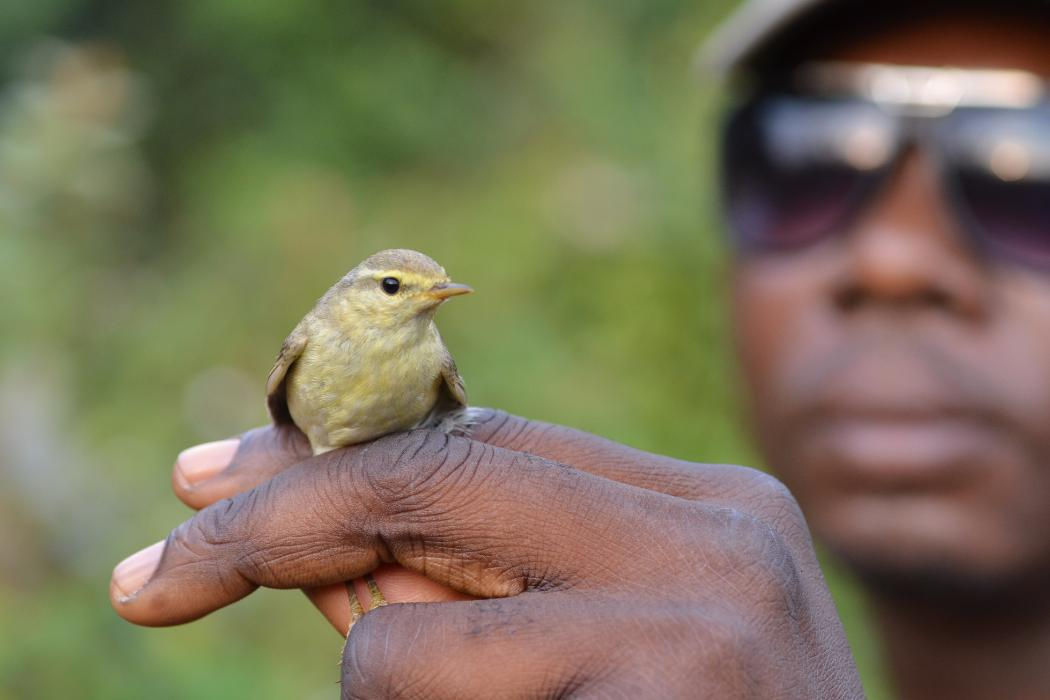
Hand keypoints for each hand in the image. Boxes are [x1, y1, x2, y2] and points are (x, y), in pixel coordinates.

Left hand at [110, 411, 861, 697]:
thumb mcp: (587, 652)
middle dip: (276, 523)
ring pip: (401, 646)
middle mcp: (716, 541)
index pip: (478, 439)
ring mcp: (702, 633)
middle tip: (158, 579)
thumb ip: (462, 586)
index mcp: (702, 510)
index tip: (205, 476)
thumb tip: (294, 533)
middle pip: (434, 481)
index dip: (325, 454)